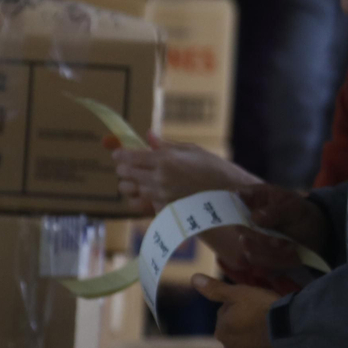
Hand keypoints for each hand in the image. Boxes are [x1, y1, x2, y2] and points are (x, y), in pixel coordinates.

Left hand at [112, 136, 261, 213]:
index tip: (118, 153)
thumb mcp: (192, 150)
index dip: (120, 154)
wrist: (229, 196)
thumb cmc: (214, 168)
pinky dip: (143, 200)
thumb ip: (166, 145)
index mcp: (165, 160)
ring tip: (141, 181)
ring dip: (132, 185)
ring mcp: (161, 197)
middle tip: (131, 165)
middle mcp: (159, 179)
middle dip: (124, 169)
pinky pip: (143, 205)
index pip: (129, 157)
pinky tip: (152, 194)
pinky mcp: (164, 211)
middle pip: (125, 174)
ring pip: (130, 191)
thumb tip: (149, 136)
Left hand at [193, 275, 279, 347]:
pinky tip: (275, 340)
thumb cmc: (262, 309)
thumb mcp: (239, 293)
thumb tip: (194, 279)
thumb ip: (215, 289)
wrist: (290, 333)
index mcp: (221, 331)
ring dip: (254, 338)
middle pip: (235, 331)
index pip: (226, 315)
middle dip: (245, 324)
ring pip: (247, 345)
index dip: (241, 306)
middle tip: (263, 315)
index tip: (255, 303)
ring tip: (272, 329)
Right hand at [206, 185, 329, 276]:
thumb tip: (254, 218)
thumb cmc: (300, 213)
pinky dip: (276, 259)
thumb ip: (276, 211)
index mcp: (254, 197)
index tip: (248, 217)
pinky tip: (290, 253)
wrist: (314, 233)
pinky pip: (257, 260)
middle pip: (239, 227)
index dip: (232, 206)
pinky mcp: (256, 254)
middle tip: (279, 241)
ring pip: (248, 247)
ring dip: (270, 250)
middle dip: (260, 237)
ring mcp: (250, 236)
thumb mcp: (294, 207)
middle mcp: (247, 217)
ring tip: (289, 245)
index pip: (233, 198)